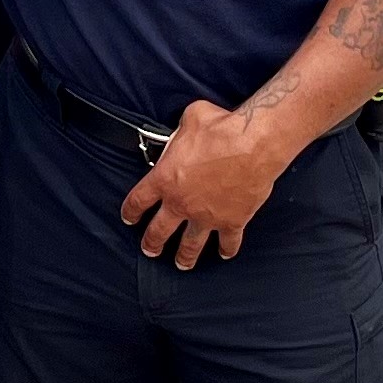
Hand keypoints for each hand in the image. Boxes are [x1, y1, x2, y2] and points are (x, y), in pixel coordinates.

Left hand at [120, 100, 289, 267]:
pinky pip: (228, 242)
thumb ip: (181, 130)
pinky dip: (227, 250)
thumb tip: (185, 128)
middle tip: (149, 249)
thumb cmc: (222, 129)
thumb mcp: (191, 118)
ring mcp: (206, 217)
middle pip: (158, 232)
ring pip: (189, 245)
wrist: (253, 145)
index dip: (130, 211)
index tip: (129, 218)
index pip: (138, 201)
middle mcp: (181, 204)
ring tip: (181, 264)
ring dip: (184, 256)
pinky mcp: (232, 222)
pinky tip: (225, 254)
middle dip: (151, 243)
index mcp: (165, 179)